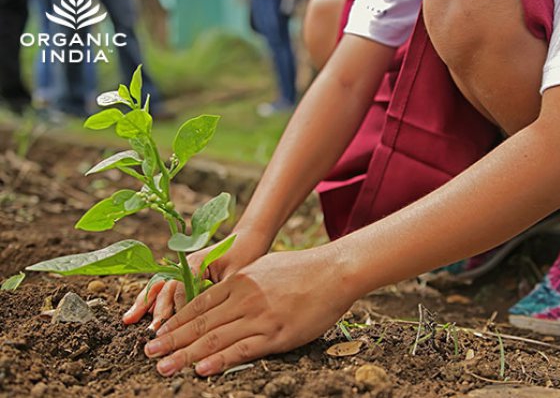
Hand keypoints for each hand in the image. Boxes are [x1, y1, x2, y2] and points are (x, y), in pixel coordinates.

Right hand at [122, 231, 271, 328]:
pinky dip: (150, 300)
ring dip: (144, 304)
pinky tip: (138, 313)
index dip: (177, 308)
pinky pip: (163, 288)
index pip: (181, 287)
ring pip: (159, 287)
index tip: (173, 327)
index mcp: (197, 262)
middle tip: (152, 333)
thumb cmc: (245, 255)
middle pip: (166, 288)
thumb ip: (220, 291)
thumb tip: (206, 313)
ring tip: (129, 320)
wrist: (246, 239)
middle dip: (158, 310)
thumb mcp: (236, 274)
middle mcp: (184, 265)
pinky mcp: (183, 275)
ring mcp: (181, 269)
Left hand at [142, 246, 357, 376]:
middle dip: (172, 340)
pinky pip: (242, 350)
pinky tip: (201, 369)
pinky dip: (220, 360)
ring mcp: (259, 316)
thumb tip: (225, 295)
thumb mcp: (265, 267)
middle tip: (149, 353)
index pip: (199, 304)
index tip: (158, 333)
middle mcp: (243, 298)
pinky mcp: (276, 334)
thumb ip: (243, 282)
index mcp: (239, 281)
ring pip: (215, 339)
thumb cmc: (303, 269)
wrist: (335, 271)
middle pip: (200, 323)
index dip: (176, 321)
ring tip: (164, 366)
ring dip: (186, 354)